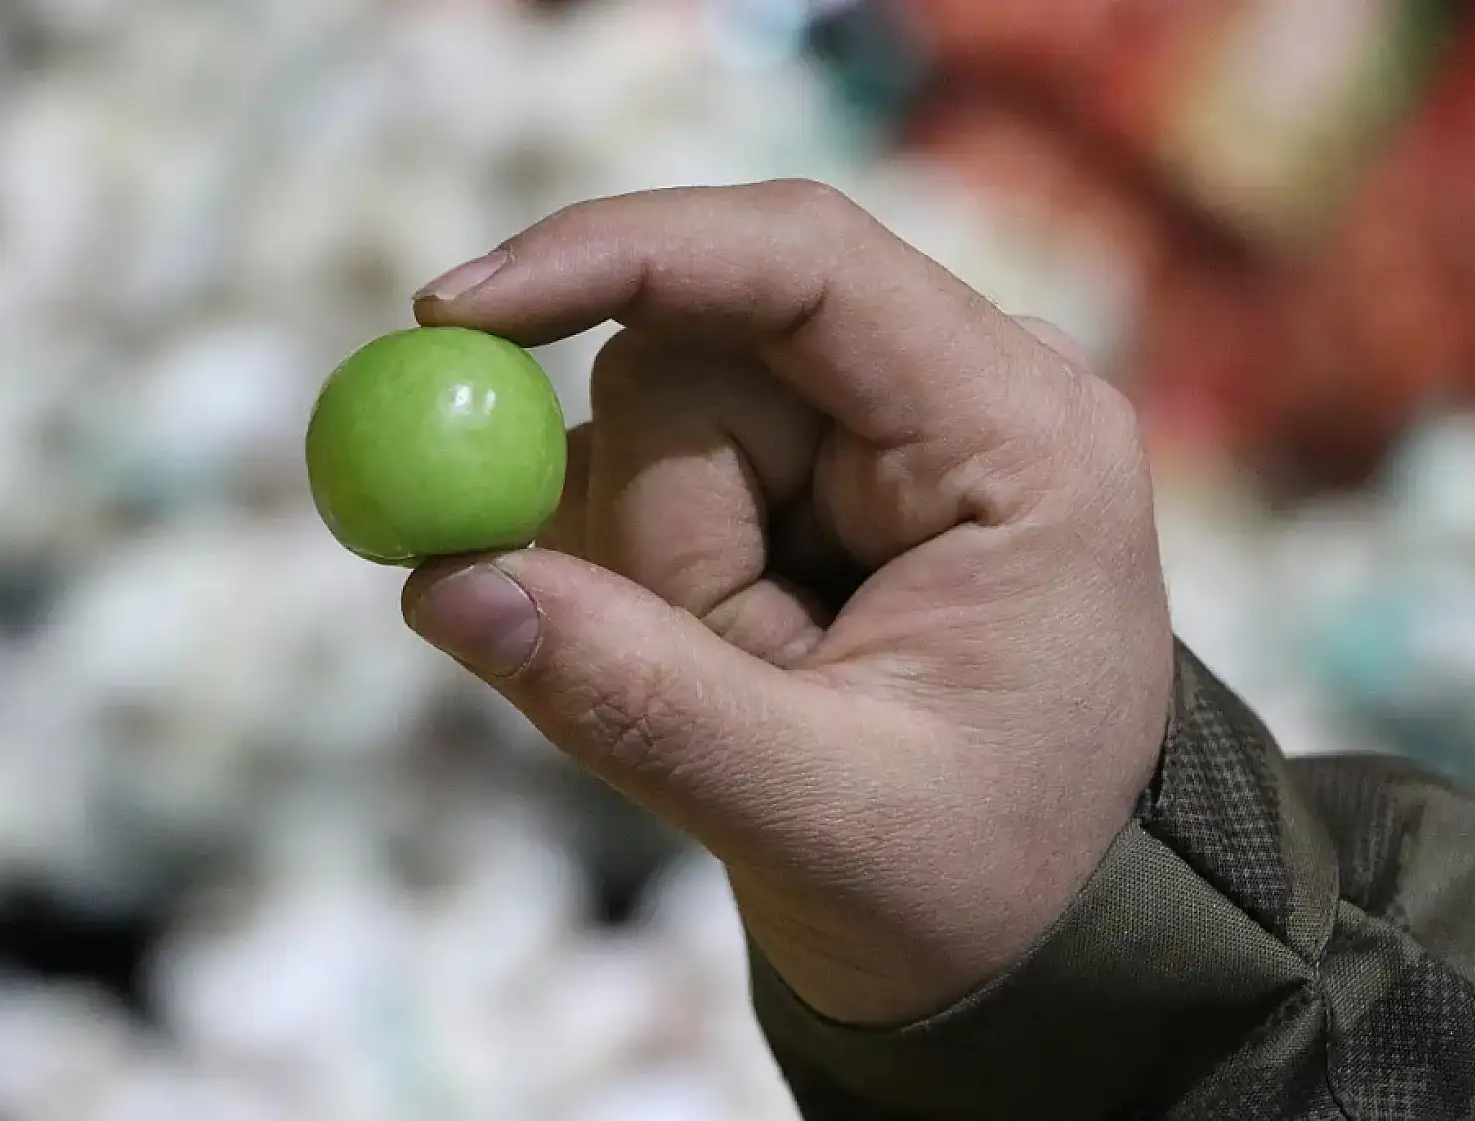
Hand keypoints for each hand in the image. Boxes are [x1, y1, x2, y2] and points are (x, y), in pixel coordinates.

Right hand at [403, 181, 1174, 1025]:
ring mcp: (877, 421)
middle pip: (696, 349)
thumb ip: (636, 699)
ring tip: (759, 690)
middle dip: (655, 531)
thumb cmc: (968, 879)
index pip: (805, 260)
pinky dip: (635, 567)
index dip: (618, 254)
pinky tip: (726, 657)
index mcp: (1017, 437)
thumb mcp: (816, 814)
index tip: (449, 310)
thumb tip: (445, 578)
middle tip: (725, 677)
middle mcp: (954, 391)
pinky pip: (650, 463)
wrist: (1029, 926)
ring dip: (649, 568)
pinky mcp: (807, 465)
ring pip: (652, 413)